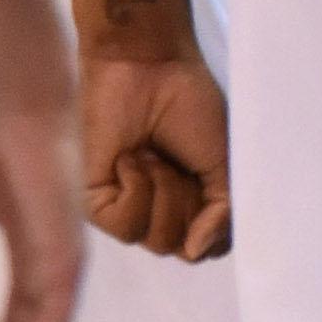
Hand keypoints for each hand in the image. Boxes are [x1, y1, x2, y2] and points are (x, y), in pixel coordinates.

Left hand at [80, 49, 231, 260]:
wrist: (150, 69)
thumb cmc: (190, 106)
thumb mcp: (225, 164)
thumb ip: (223, 215)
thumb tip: (196, 251)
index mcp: (195, 204)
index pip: (210, 247)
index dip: (218, 220)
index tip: (215, 175)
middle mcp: (162, 213)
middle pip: (184, 250)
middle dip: (192, 202)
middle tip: (181, 160)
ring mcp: (129, 210)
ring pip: (157, 241)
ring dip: (165, 192)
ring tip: (154, 154)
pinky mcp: (96, 204)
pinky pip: (125, 226)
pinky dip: (137, 190)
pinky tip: (131, 158)